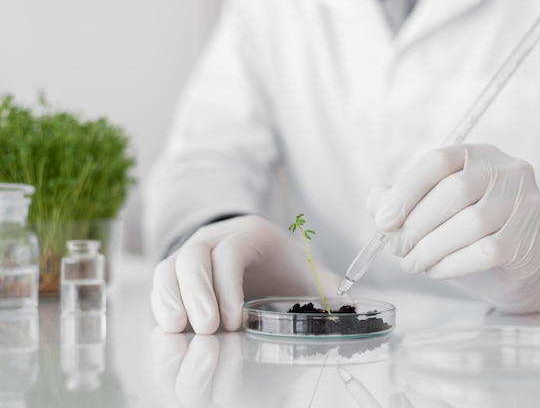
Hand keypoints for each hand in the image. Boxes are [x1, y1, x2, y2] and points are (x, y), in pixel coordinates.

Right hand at [151, 215, 340, 333]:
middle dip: (197, 293)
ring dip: (171, 298)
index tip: (235, 323)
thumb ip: (328, 287)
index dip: (228, 286)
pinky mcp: (178, 273)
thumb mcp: (307, 272)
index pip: (230, 252)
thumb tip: (354, 306)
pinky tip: (170, 327)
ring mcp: (193, 252)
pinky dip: (162, 303)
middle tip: (207, 329)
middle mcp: (216, 237)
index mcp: (251, 233)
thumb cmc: (285, 266)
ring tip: (178, 329)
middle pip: (193, 255)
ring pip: (169, 267)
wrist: (261, 254)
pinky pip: (161, 283)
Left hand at [368, 144, 539, 312]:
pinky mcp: (528, 237)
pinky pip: (484, 251)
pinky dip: (452, 264)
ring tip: (412, 263)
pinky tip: (436, 270)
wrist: (515, 269)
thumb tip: (377, 205)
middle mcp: (505, 169)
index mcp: (476, 154)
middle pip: (452, 192)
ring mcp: (523, 201)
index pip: (436, 162)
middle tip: (397, 249)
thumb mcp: (432, 211)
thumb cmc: (466, 234)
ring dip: (430, 249)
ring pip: (469, 224)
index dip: (405, 192)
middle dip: (415, 226)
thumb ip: (401, 201)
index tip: (383, 222)